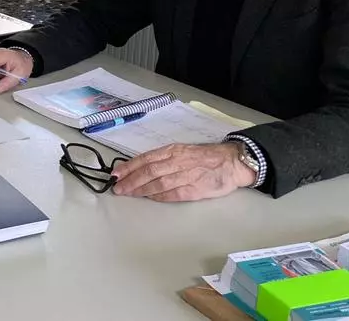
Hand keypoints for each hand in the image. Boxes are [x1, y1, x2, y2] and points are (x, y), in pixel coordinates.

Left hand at [110, 143, 255, 201]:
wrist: (232, 162)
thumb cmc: (205, 157)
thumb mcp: (182, 151)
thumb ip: (164, 159)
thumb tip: (141, 168)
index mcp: (173, 150)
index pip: (146, 158)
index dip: (129, 167)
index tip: (116, 174)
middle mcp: (178, 161)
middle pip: (149, 171)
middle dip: (131, 180)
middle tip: (118, 188)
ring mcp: (186, 175)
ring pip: (158, 183)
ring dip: (141, 190)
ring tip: (129, 194)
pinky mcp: (195, 189)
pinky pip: (173, 194)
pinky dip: (159, 197)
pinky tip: (149, 198)